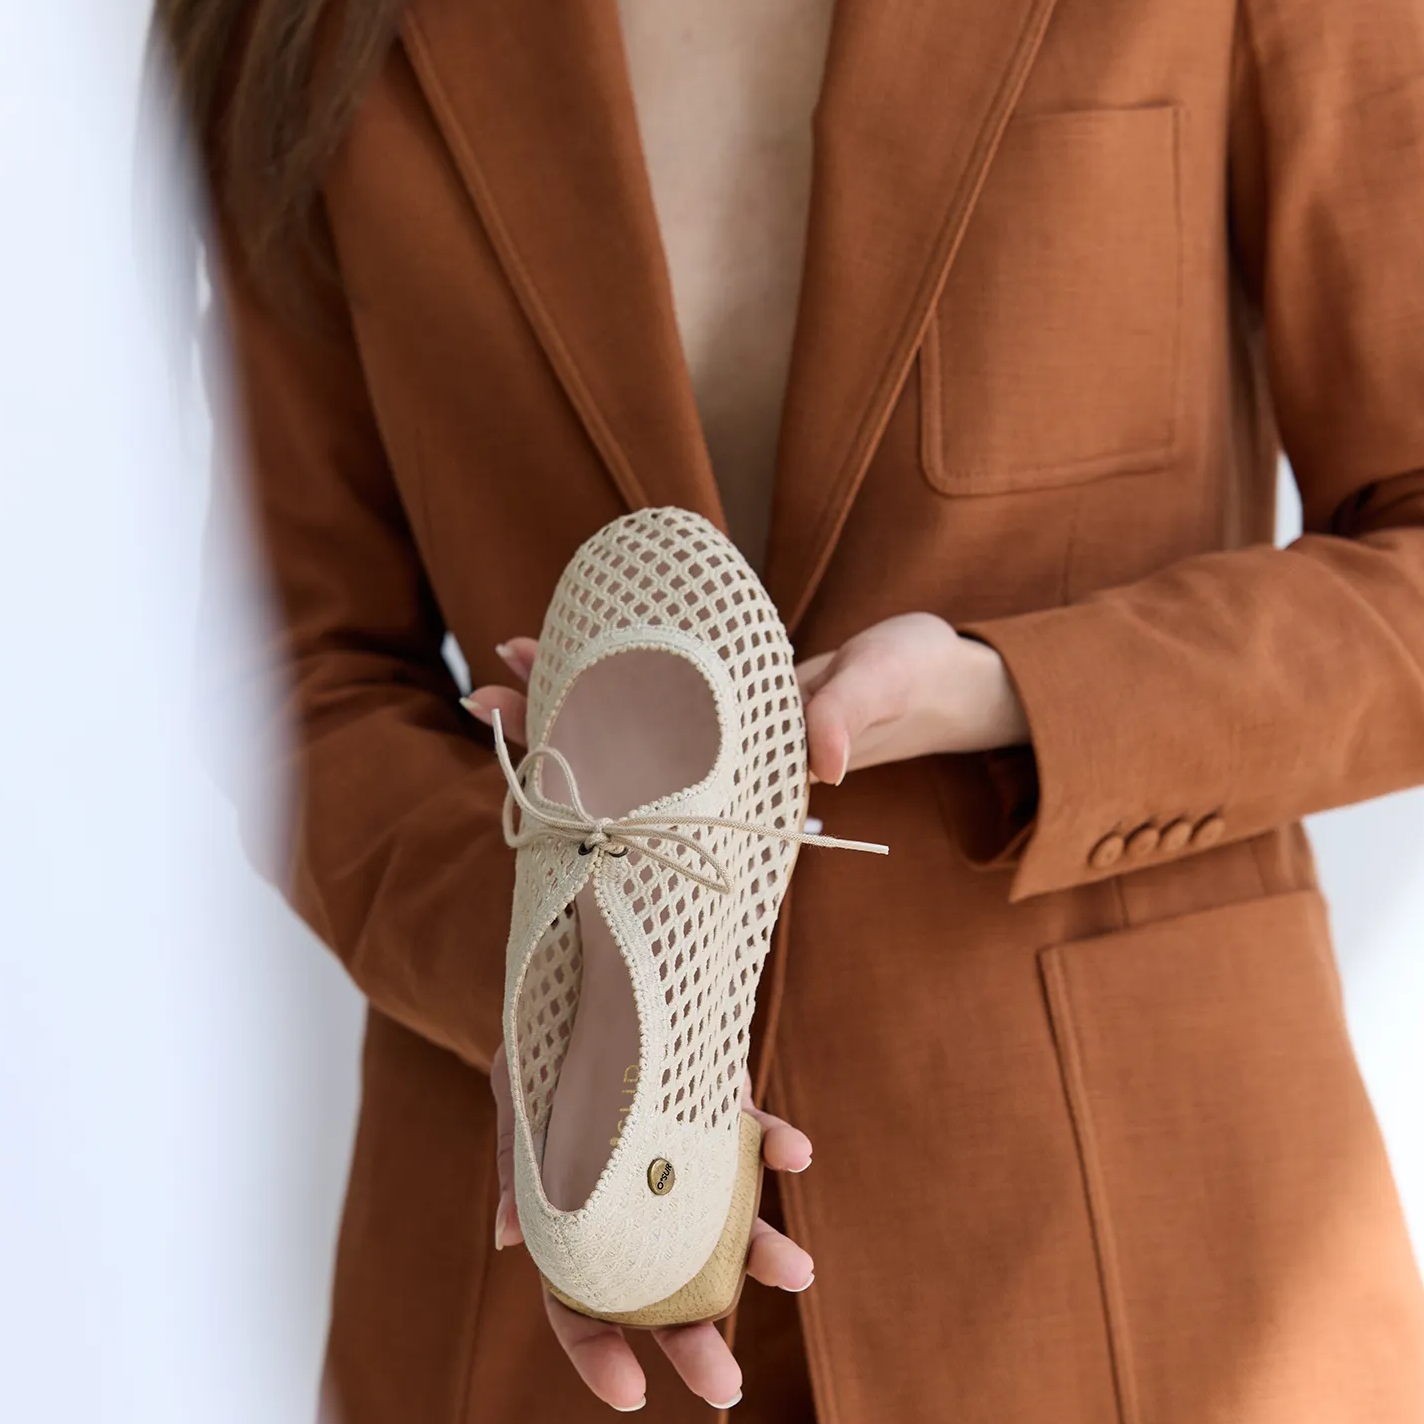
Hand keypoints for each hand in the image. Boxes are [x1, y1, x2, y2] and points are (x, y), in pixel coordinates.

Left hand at [460, 618, 1026, 783]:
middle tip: (481, 695)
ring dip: (566, 695)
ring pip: (627, 724)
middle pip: (621, 753)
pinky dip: (608, 672)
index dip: (589, 761)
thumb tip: (822, 760)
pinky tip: (564, 650)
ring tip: (505, 659)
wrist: (941, 686)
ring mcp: (720, 734)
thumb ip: (853, 713)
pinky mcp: (727, 704)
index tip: (532, 743)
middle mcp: (724, 759)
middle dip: (551, 726)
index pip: (654, 773)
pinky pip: (654, 694)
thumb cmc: (917, 681)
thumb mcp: (891, 682)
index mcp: (750, 767)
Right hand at [490, 1048, 815, 1412]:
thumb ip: (516, 1169)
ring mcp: (691, 1165)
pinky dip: (778, 1145)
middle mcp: (644, 1206)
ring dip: (763, 1251)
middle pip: (666, 1293)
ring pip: (729, 1228)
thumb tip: (506, 1241)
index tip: (632, 1396)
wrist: (600, 970)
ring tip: (797, 1272)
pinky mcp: (726, 1116)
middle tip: (725, 1388)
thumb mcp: (518, 1099)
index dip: (600, 1353)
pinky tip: (794, 1154)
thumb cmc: (546, 1046)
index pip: (583, 1305)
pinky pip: (758, 1139)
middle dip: (695, 1343)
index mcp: (584, 1219)